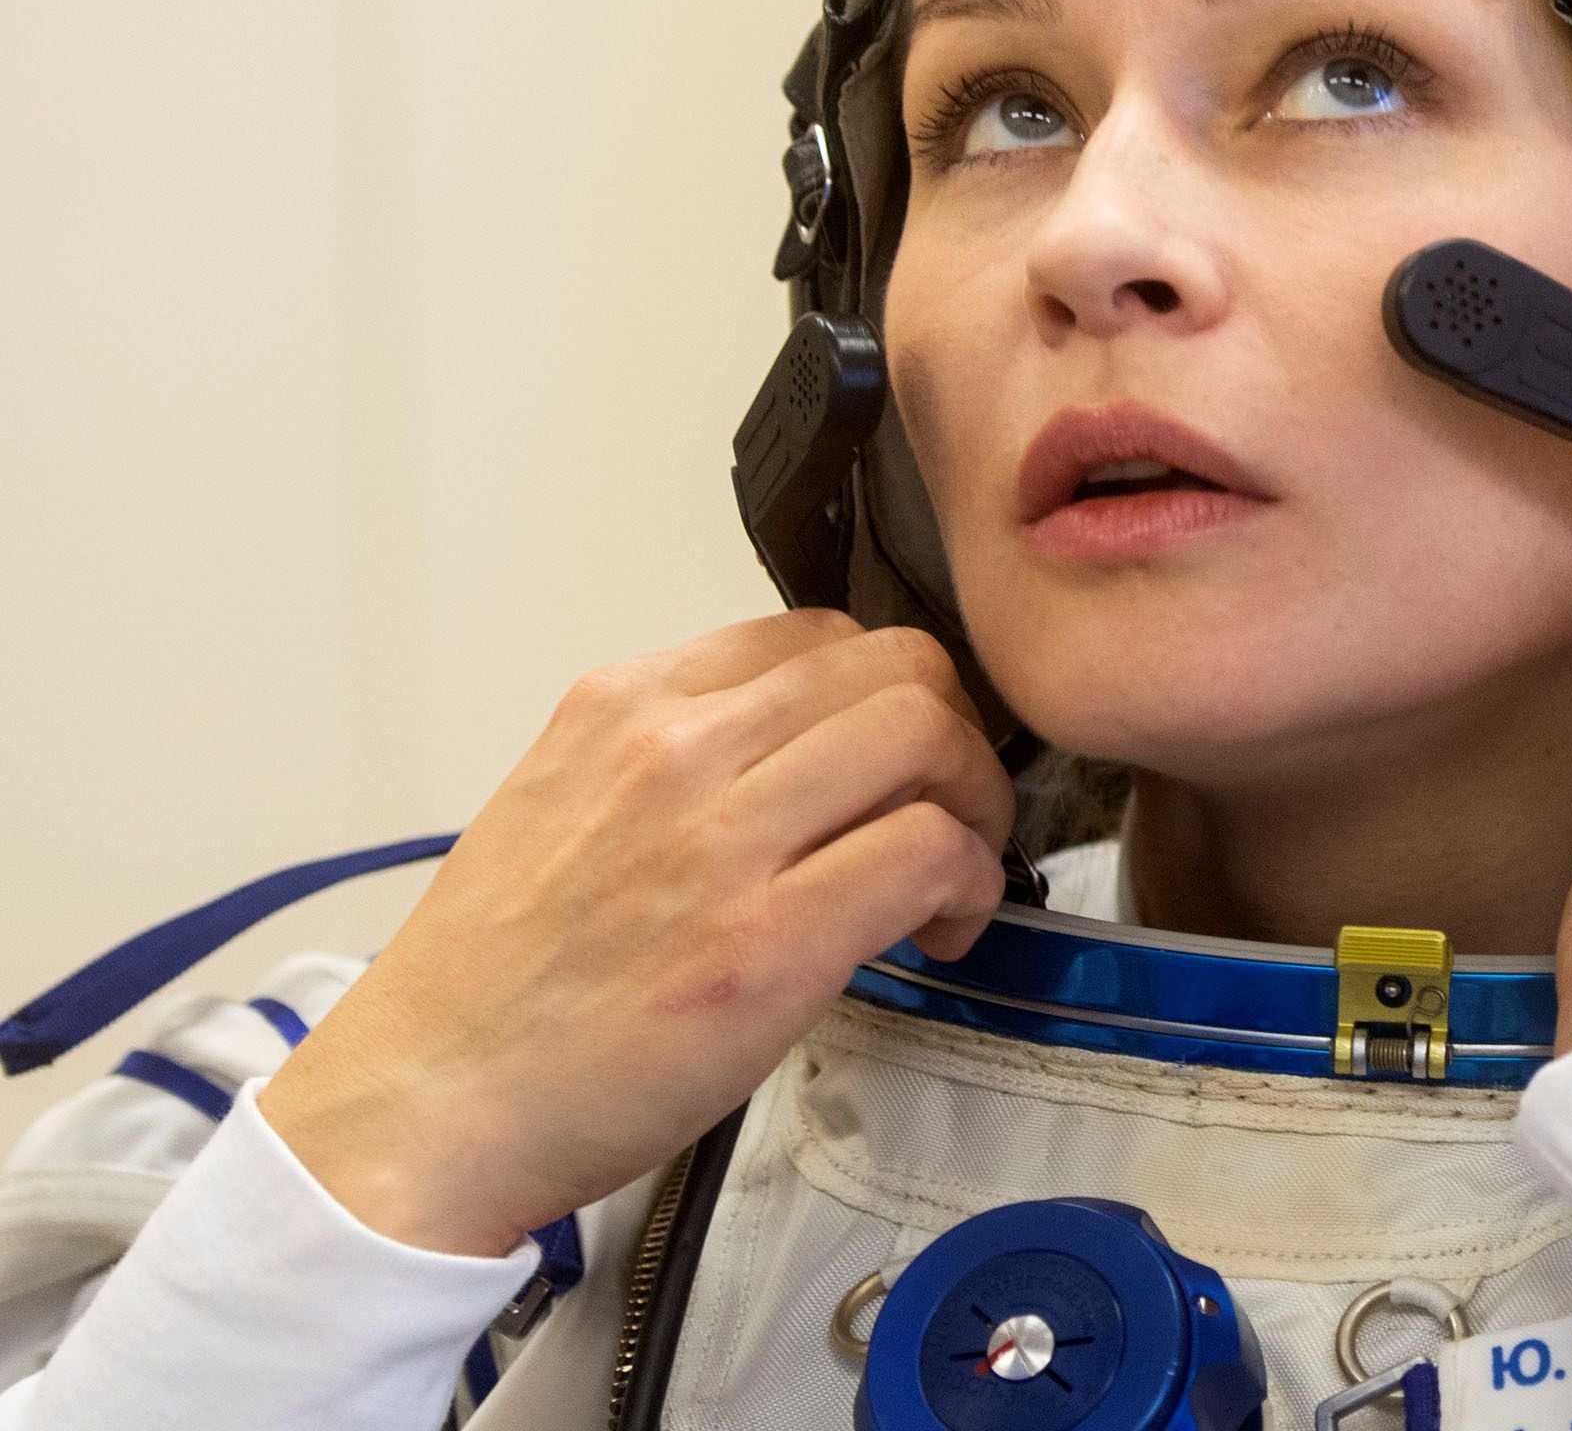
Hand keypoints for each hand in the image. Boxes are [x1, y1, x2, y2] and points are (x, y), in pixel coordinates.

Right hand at [259, 612, 1011, 1256]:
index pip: (818, 636)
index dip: (886, 698)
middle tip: (945, 818)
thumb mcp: (562, 803)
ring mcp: (721, 841)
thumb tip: (804, 758)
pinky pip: (930, 851)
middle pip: (898, 667)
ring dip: (975, 805)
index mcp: (623, 704)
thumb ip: (679, 759)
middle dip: (954, 738)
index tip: (891, 768)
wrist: (424, 1109)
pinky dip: (970, 881)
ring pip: (929, 734)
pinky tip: (939, 930)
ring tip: (947, 878)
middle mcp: (675, 748)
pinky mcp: (767, 943)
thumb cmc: (498, 983)